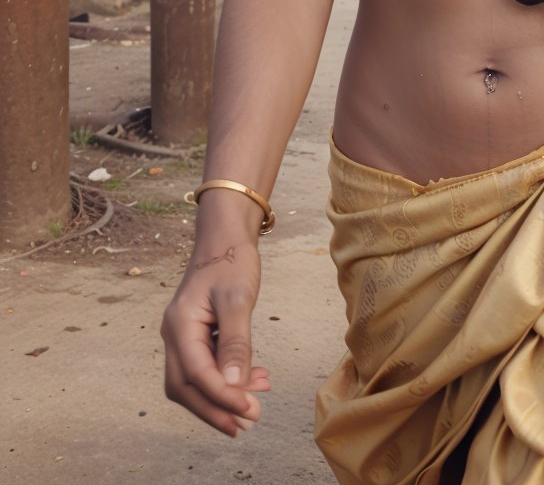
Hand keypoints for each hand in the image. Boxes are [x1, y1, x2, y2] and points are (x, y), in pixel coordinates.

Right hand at [161, 236, 271, 436]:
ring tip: (253, 405)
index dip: (221, 397)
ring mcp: (181, 335)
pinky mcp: (194, 335)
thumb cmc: (232, 260)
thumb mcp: (238, 299)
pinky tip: (251, 379)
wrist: (225, 236)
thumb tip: (234, 387)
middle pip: (185, 386)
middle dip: (214, 409)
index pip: (196, 373)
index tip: (248, 411)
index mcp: (180, 324)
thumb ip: (236, 343)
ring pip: (192, 381)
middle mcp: (174, 333)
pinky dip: (223, 380)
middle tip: (245, 423)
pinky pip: (202, 367)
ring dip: (219, 398)